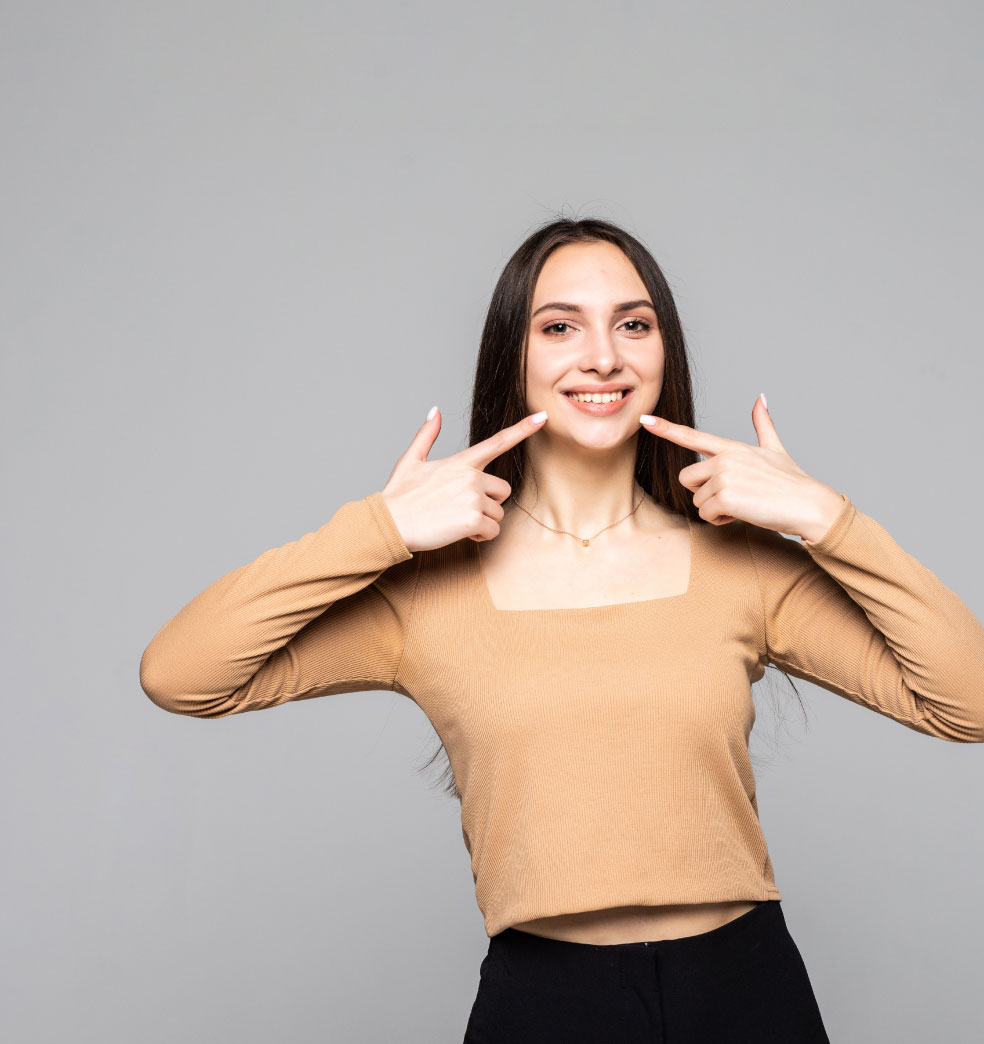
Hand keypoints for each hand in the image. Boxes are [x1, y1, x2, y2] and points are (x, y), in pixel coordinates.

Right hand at [380, 408, 547, 552]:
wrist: (389, 522)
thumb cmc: (398, 496)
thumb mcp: (410, 461)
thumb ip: (426, 435)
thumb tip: (435, 411)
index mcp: (461, 461)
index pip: (498, 441)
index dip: (523, 429)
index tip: (543, 417)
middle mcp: (471, 476)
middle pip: (503, 491)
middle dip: (488, 504)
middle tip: (461, 510)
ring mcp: (473, 497)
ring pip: (497, 514)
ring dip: (481, 523)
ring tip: (454, 521)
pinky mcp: (473, 519)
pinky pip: (492, 531)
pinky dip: (479, 537)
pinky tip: (458, 533)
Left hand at [639, 395, 844, 539]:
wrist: (809, 505)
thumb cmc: (792, 481)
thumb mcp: (776, 448)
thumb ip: (763, 424)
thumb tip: (761, 398)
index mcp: (732, 447)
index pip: (692, 436)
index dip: (666, 428)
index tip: (645, 420)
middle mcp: (725, 459)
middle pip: (687, 478)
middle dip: (703, 492)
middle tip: (732, 496)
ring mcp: (724, 477)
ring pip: (697, 500)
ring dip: (716, 509)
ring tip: (743, 504)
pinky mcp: (726, 497)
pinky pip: (706, 514)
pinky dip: (721, 520)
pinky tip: (743, 513)